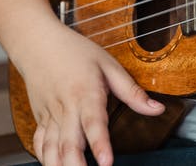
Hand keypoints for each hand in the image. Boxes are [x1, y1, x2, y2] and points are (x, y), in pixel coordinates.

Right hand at [21, 25, 164, 165]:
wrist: (37, 42)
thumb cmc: (75, 51)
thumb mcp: (108, 65)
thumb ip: (132, 91)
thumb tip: (158, 109)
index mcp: (85, 93)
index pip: (93, 122)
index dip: (100, 144)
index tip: (106, 163)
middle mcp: (66, 107)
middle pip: (69, 143)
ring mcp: (50, 115)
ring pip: (51, 148)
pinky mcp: (40, 119)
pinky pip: (39, 144)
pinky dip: (45, 158)